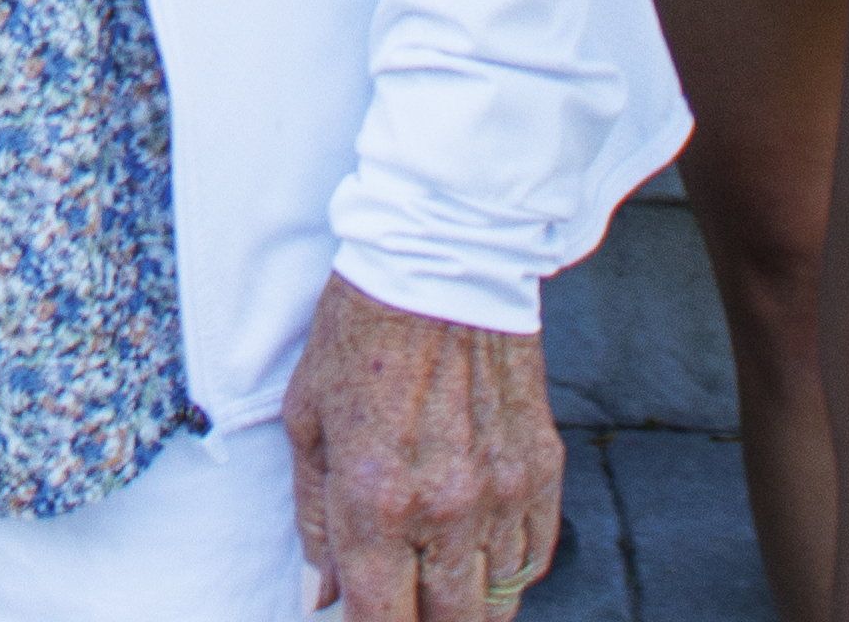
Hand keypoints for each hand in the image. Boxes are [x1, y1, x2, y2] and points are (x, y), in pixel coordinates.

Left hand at [284, 281, 558, 616]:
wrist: (439, 263)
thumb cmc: (358, 333)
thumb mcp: (307, 420)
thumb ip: (314, 519)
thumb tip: (319, 595)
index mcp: (373, 497)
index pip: (378, 620)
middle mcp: (443, 508)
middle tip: (403, 604)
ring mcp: (500, 493)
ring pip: (498, 604)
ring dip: (466, 608)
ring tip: (440, 589)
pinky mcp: (541, 470)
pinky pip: (535, 558)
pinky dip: (509, 572)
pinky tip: (481, 557)